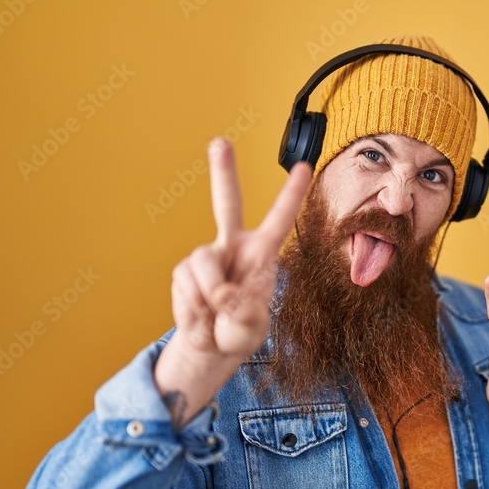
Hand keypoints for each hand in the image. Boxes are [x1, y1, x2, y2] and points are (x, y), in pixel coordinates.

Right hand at [171, 138, 311, 360]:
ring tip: (216, 314)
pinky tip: (200, 317)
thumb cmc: (240, 330)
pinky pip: (186, 285)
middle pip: (226, 202)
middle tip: (220, 142)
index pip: (279, 219)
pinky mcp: (183, 271)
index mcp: (262, 253)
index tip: (305, 167)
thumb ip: (243, 312)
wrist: (211, 346)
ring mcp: (206, 256)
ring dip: (209, 295)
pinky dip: (193, 309)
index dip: (291, 194)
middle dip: (223, 172)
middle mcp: (233, 246)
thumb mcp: (251, 328)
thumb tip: (223, 296)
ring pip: (202, 263)